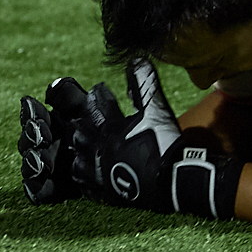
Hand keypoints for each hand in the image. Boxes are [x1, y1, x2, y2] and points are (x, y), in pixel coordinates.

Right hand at [18, 76, 120, 204]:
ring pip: (31, 165)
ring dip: (32, 162)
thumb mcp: (90, 108)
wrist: (128, 159)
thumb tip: (53, 88)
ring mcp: (52, 167)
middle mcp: (49, 144)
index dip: (31, 113)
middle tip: (43, 136)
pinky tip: (38, 184)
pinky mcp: (59, 189)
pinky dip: (35, 188)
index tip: (37, 111)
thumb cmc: (105, 127)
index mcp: (54, 121)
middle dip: (31, 137)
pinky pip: (40, 190)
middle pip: (29, 140)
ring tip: (43, 162)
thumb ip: (71, 95)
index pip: (34, 115)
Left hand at [74, 60, 242, 217]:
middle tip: (89, 118)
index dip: (97, 96)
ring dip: (80, 150)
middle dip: (83, 123)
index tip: (101, 90)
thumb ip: (144, 84)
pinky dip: (85, 178)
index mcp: (110, 128)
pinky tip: (89, 173)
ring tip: (87, 145)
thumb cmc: (164, 142)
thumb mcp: (156, 109)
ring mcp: (101, 173)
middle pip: (80, 133)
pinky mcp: (106, 193)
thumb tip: (135, 59)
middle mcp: (99, 150)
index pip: (95, 106)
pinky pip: (86, 186)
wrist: (173, 180)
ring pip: (78, 160)